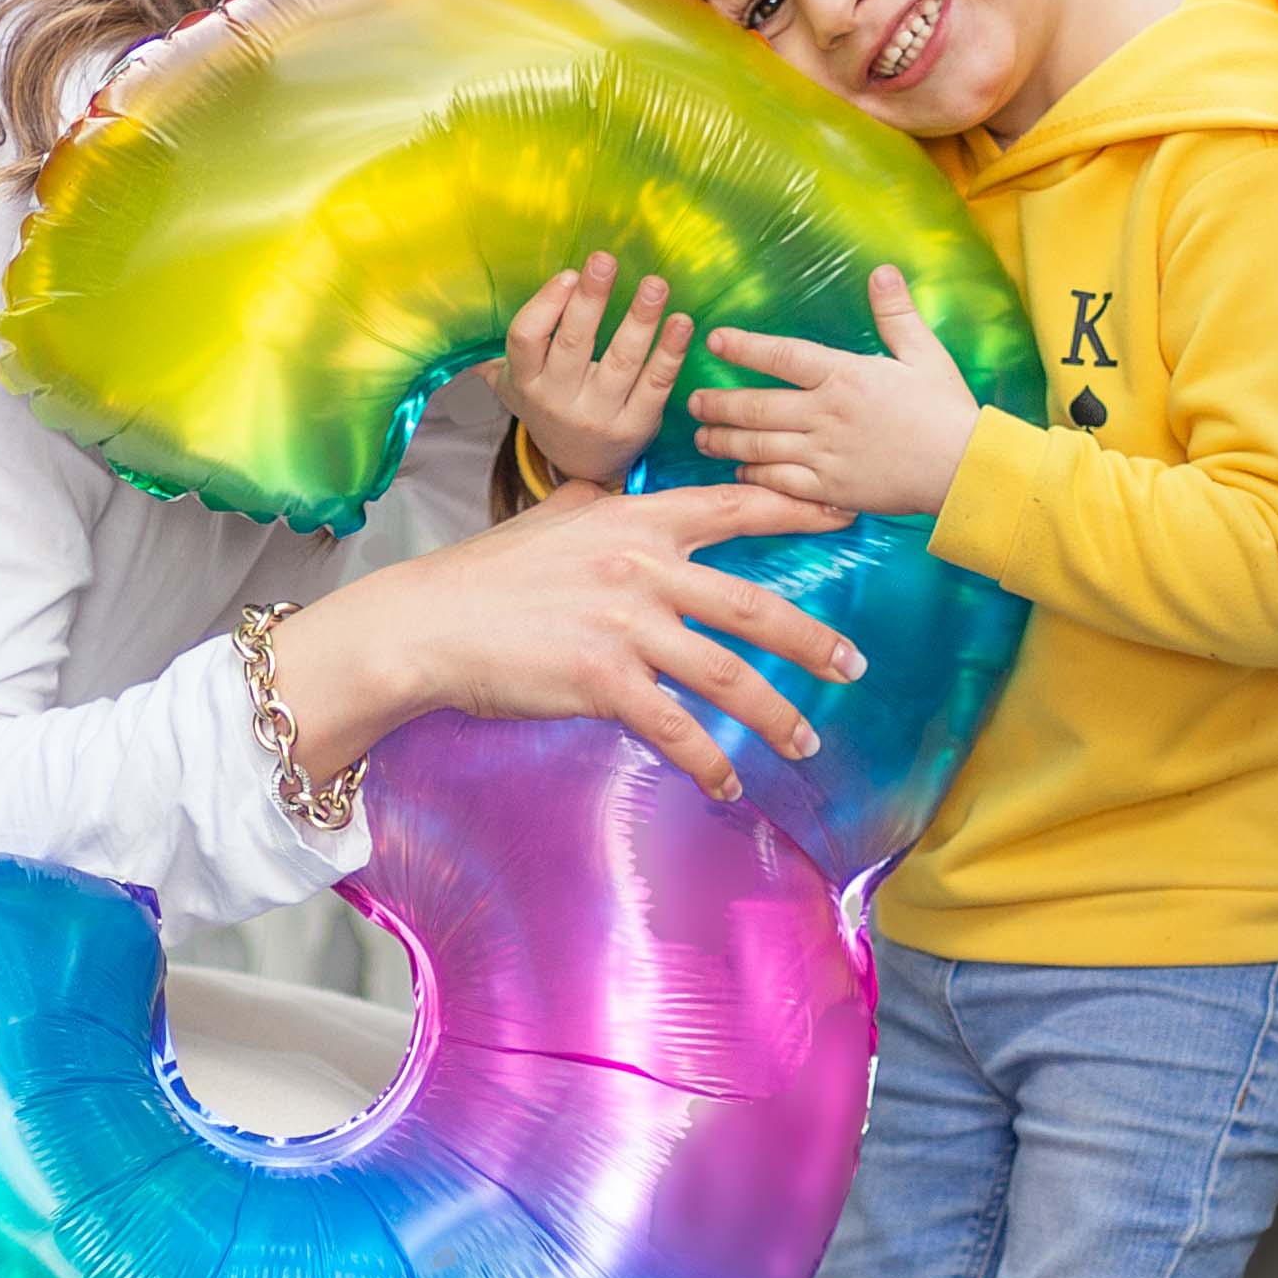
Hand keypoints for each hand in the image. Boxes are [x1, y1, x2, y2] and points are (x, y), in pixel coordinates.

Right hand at [260, 482, 862, 810]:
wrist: (424, 624)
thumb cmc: (483, 577)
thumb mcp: (548, 518)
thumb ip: (595, 505)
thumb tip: (613, 492)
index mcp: (632, 522)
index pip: (730, 508)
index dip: (794, 513)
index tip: (845, 517)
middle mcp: (639, 568)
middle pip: (750, 603)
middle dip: (811, 639)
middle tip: (852, 665)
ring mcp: (624, 626)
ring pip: (727, 674)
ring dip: (775, 713)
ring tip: (806, 740)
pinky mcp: (602, 681)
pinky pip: (676, 728)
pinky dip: (710, 762)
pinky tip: (727, 784)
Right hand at [494, 250, 691, 487]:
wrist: (582, 469)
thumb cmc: (549, 406)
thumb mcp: (513, 386)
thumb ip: (494, 354)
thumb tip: (454, 318)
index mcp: (526, 383)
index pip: (525, 340)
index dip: (546, 306)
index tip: (568, 274)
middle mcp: (559, 401)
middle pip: (574, 345)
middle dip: (591, 300)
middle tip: (605, 260)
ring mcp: (600, 416)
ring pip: (621, 362)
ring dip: (640, 320)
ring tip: (655, 285)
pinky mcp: (636, 427)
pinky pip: (656, 384)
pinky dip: (671, 352)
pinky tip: (682, 322)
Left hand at [689, 264, 983, 522]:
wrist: (966, 469)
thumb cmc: (947, 410)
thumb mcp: (925, 354)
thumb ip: (896, 313)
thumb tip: (882, 271)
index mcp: (845, 375)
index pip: (782, 355)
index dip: (744, 346)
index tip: (716, 339)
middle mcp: (826, 413)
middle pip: (757, 407)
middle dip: (719, 404)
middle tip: (693, 402)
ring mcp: (825, 453)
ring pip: (760, 447)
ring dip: (725, 442)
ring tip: (701, 438)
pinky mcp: (831, 488)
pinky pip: (780, 482)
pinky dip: (754, 477)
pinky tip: (738, 472)